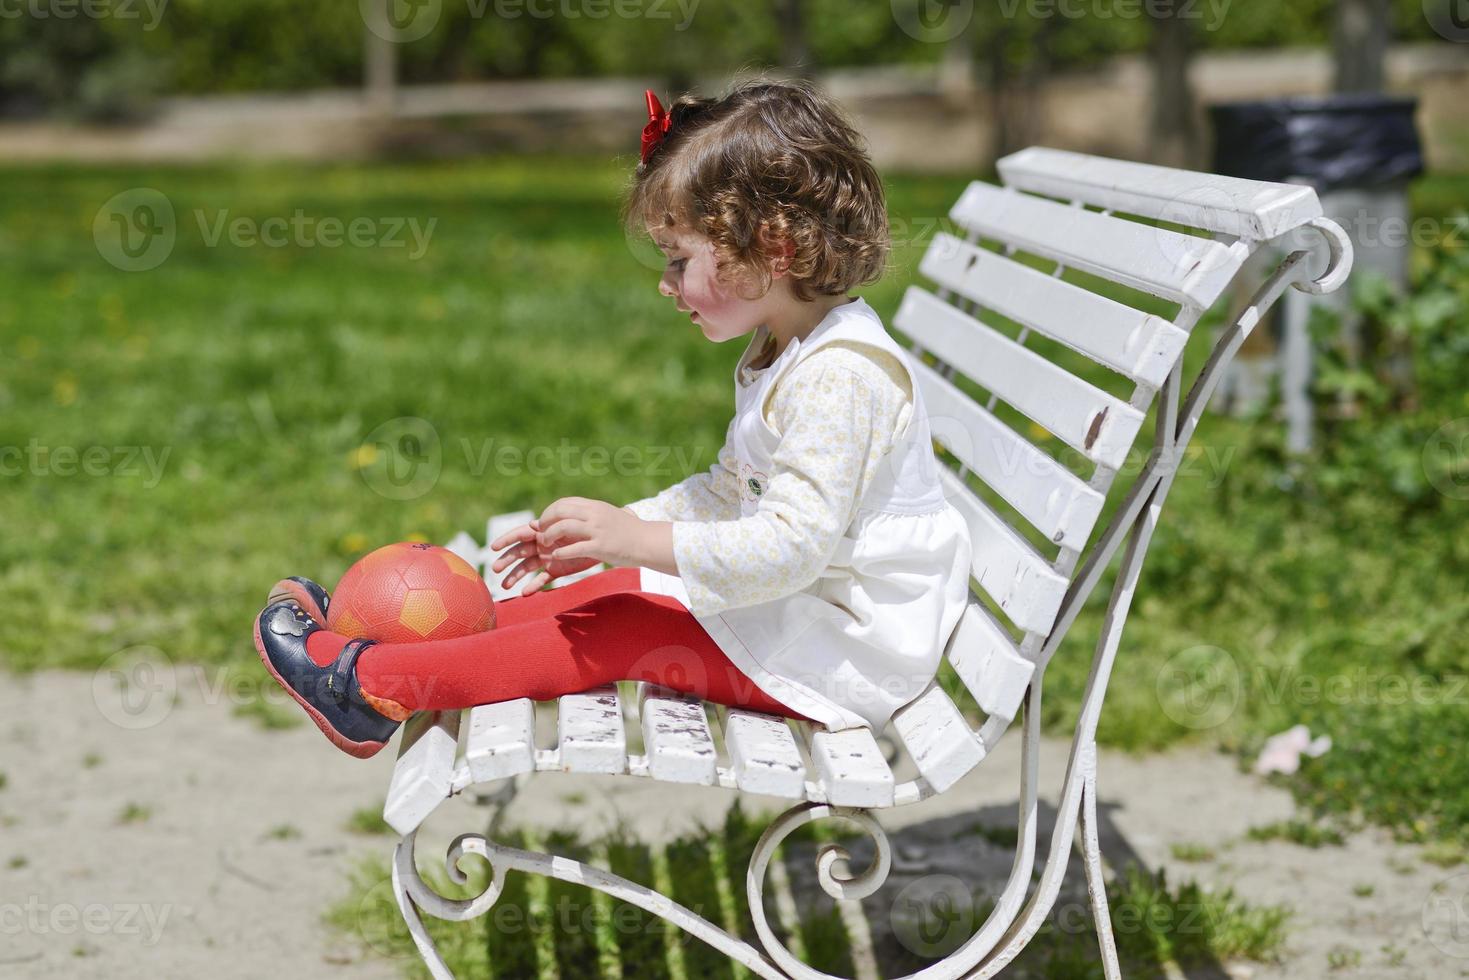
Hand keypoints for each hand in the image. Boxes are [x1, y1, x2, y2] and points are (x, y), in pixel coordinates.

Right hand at [489, 519, 600, 596]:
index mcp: (544, 531)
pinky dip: (533, 585)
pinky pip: (542, 579)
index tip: (493, 547)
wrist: (606, 540)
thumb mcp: (572, 526)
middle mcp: (542, 544)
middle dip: (507, 559)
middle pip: (520, 552)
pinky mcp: (556, 570)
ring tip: (505, 586)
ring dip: (515, 575)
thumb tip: (534, 523)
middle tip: (495, 569)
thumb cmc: (588, 528)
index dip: (507, 539)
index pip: (521, 533)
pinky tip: (525, 593)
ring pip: (527, 567)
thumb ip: (554, 526)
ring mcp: (548, 558)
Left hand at [535, 496, 655, 569]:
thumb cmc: (630, 531)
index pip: (564, 503)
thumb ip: (593, 514)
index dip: (549, 512)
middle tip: (541, 533)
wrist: (648, 542)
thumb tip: (579, 515)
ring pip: (564, 527)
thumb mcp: (610, 514)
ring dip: (549, 536)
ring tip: (545, 545)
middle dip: (545, 522)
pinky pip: (575, 548)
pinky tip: (556, 557)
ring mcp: (598, 530)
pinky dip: (561, 553)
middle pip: (560, 511)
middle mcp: (595, 514)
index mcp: (595, 506)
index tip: (544, 523)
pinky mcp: (601, 547)